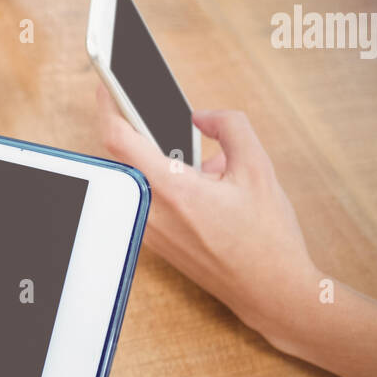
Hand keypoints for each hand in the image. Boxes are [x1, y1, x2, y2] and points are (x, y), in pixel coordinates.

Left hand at [92, 83, 320, 349]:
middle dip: (140, 129)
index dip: (107, 104)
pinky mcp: (154, 241)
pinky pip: (145, 198)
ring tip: (195, 154)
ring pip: (136, 178)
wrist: (271, 293)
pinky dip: (163, 181)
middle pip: (124, 156)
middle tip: (154, 107)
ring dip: (158, 158)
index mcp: (171, 189)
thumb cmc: (267, 236)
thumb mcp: (259, 168)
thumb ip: (230, 126)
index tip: (106, 82)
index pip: (118, 137)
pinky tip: (199, 182)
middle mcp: (150, 211)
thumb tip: (202, 116)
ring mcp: (148, 230)